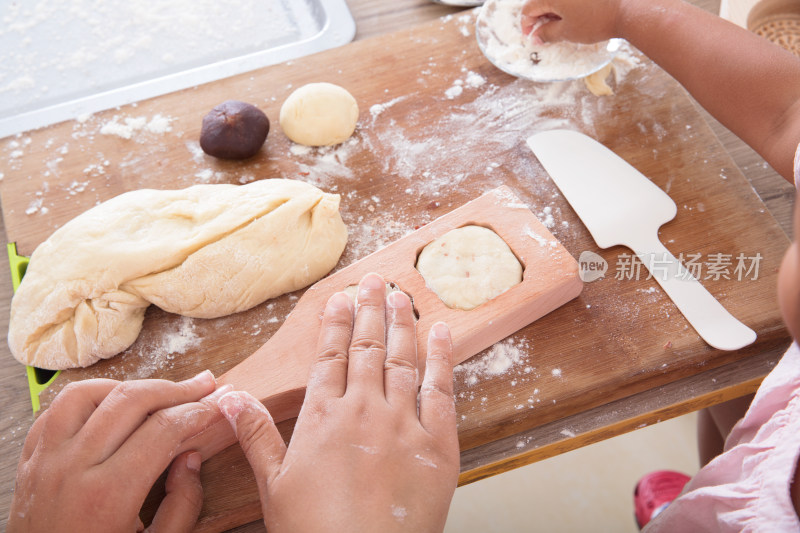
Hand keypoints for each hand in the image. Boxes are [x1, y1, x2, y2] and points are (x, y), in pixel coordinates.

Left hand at [8, 372, 231, 532]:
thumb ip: (181, 507)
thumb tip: (190, 459)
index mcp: (107, 495)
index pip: (164, 429)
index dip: (199, 412)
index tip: (217, 407)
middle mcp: (72, 469)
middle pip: (130, 400)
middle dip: (175, 389)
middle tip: (202, 386)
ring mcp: (44, 462)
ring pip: (86, 393)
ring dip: (126, 387)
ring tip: (154, 394)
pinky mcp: (28, 463)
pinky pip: (54, 411)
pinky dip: (85, 400)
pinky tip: (110, 408)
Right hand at [219, 272, 459, 531]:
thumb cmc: (316, 531)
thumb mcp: (273, 484)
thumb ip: (255, 434)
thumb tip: (229, 396)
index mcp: (323, 417)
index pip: (329, 355)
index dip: (335, 322)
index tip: (339, 298)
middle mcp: (364, 410)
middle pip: (367, 347)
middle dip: (370, 309)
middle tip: (375, 280)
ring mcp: (404, 424)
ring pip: (403, 359)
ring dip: (402, 323)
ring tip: (401, 296)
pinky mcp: (438, 443)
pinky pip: (442, 389)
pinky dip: (443, 357)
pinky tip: (443, 333)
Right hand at [521, 0, 621, 44]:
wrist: (628, 9)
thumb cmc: (596, 21)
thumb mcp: (568, 32)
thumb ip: (547, 34)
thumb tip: (536, 36)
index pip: (529, 9)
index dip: (527, 25)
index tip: (532, 37)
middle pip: (541, 1)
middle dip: (541, 18)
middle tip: (547, 34)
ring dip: (554, 12)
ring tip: (563, 27)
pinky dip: (567, 6)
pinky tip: (575, 16)